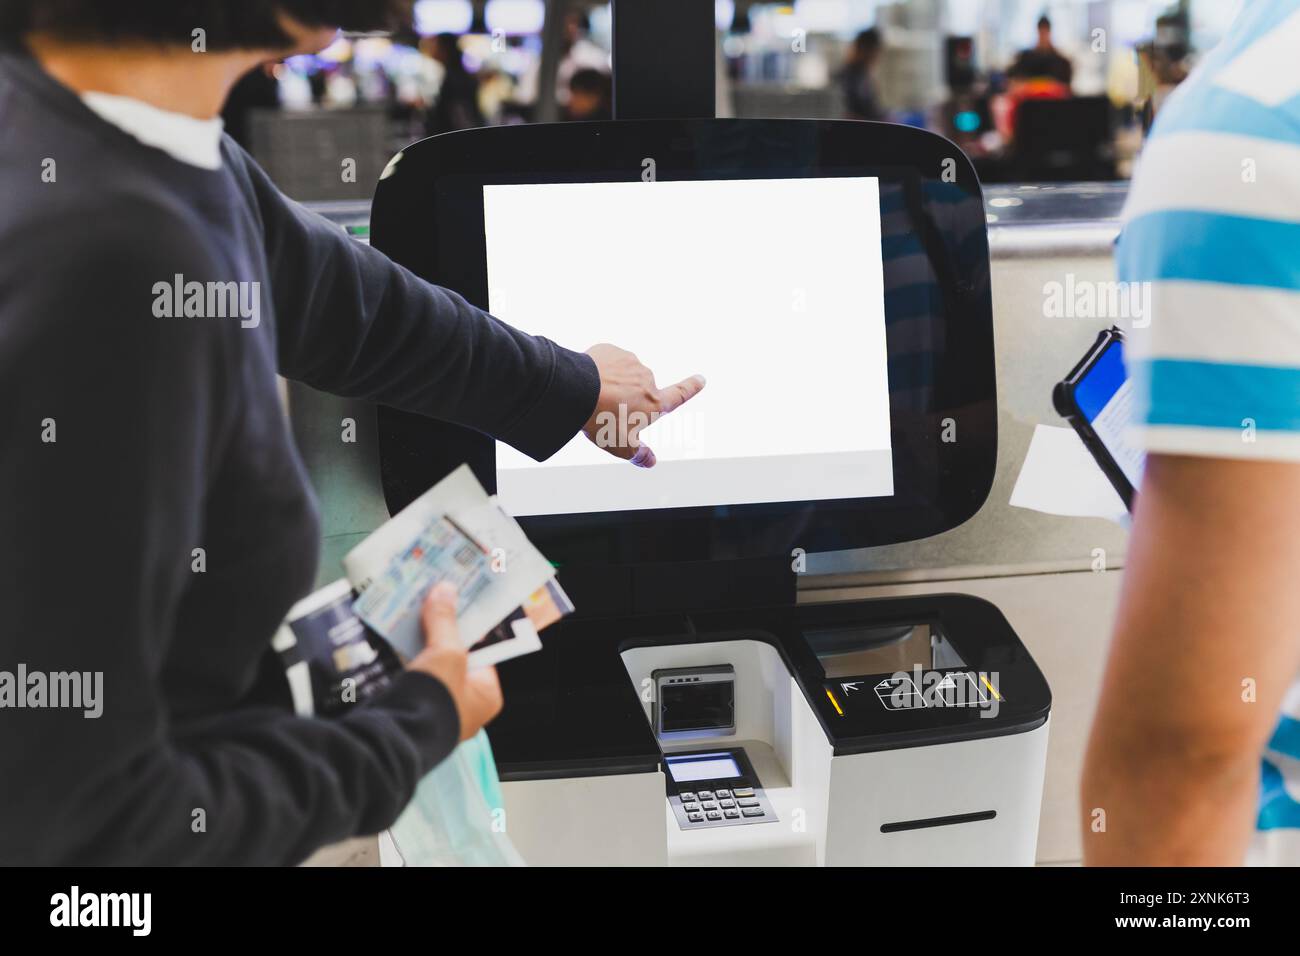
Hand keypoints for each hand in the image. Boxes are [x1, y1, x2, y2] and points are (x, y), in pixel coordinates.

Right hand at [407, 583, 502, 740]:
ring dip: (419, 646)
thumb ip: (445, 621)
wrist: (396, 739)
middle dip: (441, 634)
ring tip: (408, 616)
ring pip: (431, 668)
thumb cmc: (436, 700)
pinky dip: (403, 661)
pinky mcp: (412, 713)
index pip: (483, 652)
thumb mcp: (446, 653)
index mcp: (486, 696)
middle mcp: (465, 707)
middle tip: (430, 604)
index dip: (470, 627)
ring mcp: (437, 712)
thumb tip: (445, 590)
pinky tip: (391, 641)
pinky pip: (412, 679)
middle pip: (456, 659)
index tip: (457, 604)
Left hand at [582, 344, 705, 467]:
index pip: (679, 394)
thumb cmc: (603, 422)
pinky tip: (588, 382)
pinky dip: (600, 372)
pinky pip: (608, 363)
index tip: (701, 378)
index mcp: (654, 402)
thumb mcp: (622, 446)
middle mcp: (647, 379)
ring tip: (595, 397)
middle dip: (626, 397)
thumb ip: (639, 454)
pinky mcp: (610, 351)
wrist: (577, 391)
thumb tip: (651, 462)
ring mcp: (629, 362)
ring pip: (623, 375)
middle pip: (640, 390)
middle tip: (606, 411)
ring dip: (613, 384)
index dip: (691, 388)